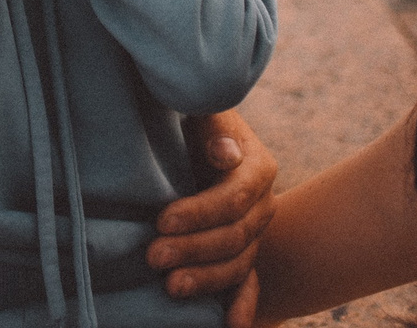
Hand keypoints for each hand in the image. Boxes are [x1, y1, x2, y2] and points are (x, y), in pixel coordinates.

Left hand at [149, 107, 278, 327]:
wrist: (197, 135)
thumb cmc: (192, 117)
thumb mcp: (202, 111)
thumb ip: (214, 126)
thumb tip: (223, 154)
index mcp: (257, 168)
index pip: (232, 199)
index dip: (198, 213)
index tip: (162, 221)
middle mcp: (262, 203)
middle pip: (233, 236)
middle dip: (193, 250)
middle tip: (153, 257)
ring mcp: (254, 232)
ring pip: (237, 264)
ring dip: (206, 280)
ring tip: (171, 287)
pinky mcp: (242, 252)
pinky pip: (247, 283)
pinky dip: (242, 304)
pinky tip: (232, 325)